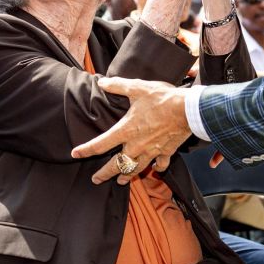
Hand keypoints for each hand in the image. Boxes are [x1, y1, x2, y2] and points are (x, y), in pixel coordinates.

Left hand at [72, 77, 191, 184]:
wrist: (188, 110)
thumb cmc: (162, 99)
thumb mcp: (137, 88)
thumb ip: (118, 86)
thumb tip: (103, 82)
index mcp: (126, 130)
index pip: (100, 144)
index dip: (86, 150)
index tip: (75, 154)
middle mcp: (136, 145)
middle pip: (117, 165)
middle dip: (104, 174)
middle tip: (96, 179)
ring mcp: (152, 151)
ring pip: (136, 169)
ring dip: (127, 175)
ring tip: (121, 180)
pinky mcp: (166, 152)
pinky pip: (159, 164)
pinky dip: (156, 168)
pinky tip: (154, 169)